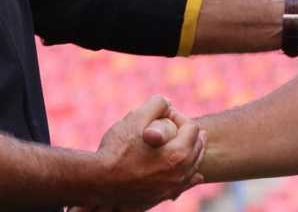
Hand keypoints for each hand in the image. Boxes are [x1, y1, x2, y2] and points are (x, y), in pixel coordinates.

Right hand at [89, 95, 206, 207]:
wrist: (99, 181)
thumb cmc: (116, 149)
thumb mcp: (135, 118)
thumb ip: (156, 104)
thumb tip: (168, 102)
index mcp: (179, 153)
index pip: (192, 128)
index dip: (179, 117)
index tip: (165, 116)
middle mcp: (180, 173)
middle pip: (197, 148)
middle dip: (188, 134)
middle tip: (175, 126)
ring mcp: (172, 187)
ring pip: (193, 167)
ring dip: (192, 153)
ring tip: (186, 144)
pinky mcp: (163, 196)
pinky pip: (185, 186)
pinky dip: (191, 177)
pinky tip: (196, 176)